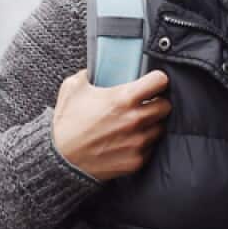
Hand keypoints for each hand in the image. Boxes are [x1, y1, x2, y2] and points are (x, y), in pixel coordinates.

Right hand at [52, 69, 171, 181]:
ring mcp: (138, 142)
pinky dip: (144, 144)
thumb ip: (89, 73)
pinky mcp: (137, 160)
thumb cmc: (67, 123)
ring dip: (152, 124)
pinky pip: (151, 148)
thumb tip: (98, 68)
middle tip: (147, 104)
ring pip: (160, 128)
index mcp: (124, 99)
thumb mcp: (72, 88)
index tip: (153, 82)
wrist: (61, 160)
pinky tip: (130, 141)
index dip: (158, 80)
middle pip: (166, 106)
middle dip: (158, 103)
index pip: (160, 81)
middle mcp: (136, 120)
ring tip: (136, 124)